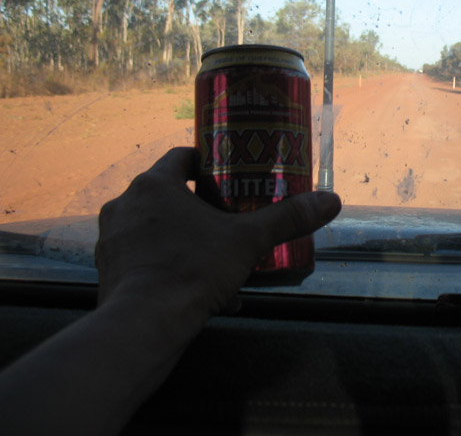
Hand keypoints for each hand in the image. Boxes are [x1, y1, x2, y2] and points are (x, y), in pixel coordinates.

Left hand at [95, 147, 340, 321]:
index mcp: (154, 184)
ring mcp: (111, 238)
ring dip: (184, 237)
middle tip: (229, 219)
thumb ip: (287, 219)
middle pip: (169, 193)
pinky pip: (144, 257)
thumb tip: (332, 200)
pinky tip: (198, 289)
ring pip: (155, 228)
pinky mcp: (106, 269)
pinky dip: (169, 265)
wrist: (143, 325)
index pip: (182, 157)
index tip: (230, 178)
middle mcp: (125, 203)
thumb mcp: (248, 241)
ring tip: (216, 258)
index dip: (209, 164)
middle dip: (200, 206)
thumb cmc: (193, 269)